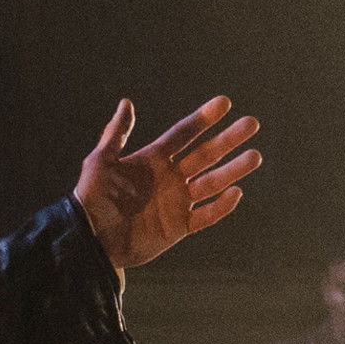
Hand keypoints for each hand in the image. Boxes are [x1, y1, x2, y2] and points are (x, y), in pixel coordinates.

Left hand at [72, 96, 262, 269]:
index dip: (202, 119)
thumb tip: (127, 103)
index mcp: (153, 160)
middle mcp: (170, 178)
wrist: (90, 241)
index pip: (183, 134)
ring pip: (212, 183)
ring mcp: (176, 202)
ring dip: (233, 170)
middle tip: (251, 123)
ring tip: (254, 155)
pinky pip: (206, 216)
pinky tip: (236, 192)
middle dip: (228, 139)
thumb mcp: (99, 163)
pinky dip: (221, 206)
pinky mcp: (179, 226)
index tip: (224, 103)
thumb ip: (115, 135)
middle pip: (205, 155)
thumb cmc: (91, 199)